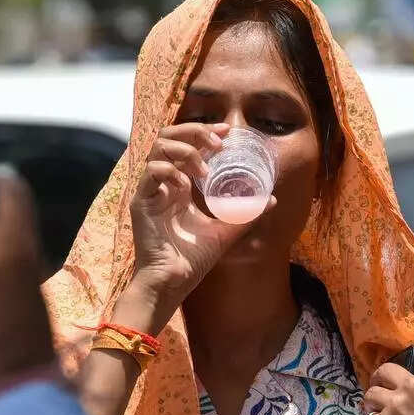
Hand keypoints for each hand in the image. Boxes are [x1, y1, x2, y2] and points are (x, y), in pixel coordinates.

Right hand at [123, 122, 274, 331]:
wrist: (173, 283)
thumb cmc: (193, 260)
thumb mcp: (225, 231)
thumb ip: (245, 213)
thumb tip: (271, 199)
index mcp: (179, 185)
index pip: (186, 144)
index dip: (204, 132)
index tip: (227, 131)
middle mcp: (163, 183)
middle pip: (168, 137)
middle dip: (194, 132)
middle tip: (218, 143)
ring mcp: (151, 190)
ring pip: (158, 148)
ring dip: (185, 151)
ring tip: (204, 168)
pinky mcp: (141, 202)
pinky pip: (151, 172)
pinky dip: (170, 171)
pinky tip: (185, 185)